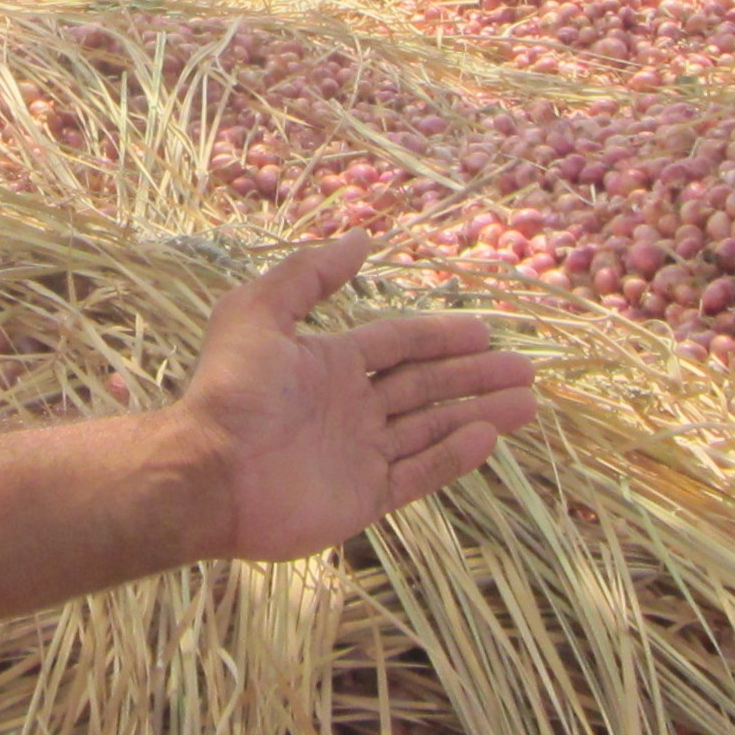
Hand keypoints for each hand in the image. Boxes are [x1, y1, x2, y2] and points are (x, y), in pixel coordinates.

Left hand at [169, 235, 538, 563]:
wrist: (208, 472)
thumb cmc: (231, 391)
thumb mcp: (258, 313)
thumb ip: (309, 275)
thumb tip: (360, 236)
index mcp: (329, 363)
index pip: (399, 344)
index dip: (441, 336)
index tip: (486, 331)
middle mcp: (350, 407)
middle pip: (425, 386)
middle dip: (475, 376)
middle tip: (524, 370)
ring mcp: (359, 454)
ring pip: (431, 428)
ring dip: (478, 413)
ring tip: (527, 404)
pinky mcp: (362, 498)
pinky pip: (417, 474)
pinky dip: (452, 457)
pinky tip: (486, 437)